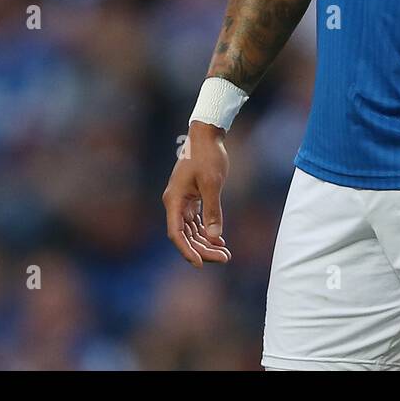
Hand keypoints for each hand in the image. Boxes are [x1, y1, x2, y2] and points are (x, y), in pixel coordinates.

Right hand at [162, 122, 232, 266]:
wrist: (207, 136)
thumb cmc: (208, 156)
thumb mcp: (212, 183)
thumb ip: (213, 210)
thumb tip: (214, 236)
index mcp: (174, 200)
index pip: (177, 233)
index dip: (187, 251)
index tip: (200, 264)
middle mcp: (174, 203)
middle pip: (185, 235)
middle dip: (203, 249)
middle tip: (225, 258)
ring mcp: (182, 201)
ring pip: (191, 230)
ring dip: (206, 243)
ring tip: (225, 254)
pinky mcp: (191, 198)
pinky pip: (196, 221)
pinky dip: (206, 231)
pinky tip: (220, 240)